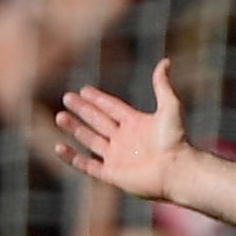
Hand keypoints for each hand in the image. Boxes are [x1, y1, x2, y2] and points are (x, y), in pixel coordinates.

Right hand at [53, 59, 190, 201]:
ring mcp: (118, 157)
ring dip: (74, 129)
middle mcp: (125, 140)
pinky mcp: (112, 174)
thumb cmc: (175, 140)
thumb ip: (162, 85)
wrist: (177, 169)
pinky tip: (59, 146)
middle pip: (98, 122)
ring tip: (60, 116)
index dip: (98, 99)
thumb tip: (166, 61)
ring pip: (90, 140)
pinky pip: (87, 165)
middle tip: (67, 98)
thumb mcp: (170, 106)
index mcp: (137, 124)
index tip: (83, 89)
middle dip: (82, 110)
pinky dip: (72, 157)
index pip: (112, 108)